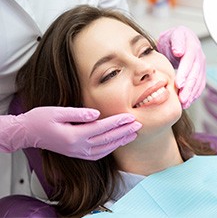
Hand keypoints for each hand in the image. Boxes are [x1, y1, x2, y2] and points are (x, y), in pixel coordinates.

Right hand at [15, 107, 141, 159]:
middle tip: (138, 125)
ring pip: (105, 148)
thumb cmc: (41, 119)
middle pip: (107, 139)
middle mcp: (78, 147)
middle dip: (124, 131)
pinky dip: (110, 149)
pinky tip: (118, 143)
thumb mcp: (57, 112)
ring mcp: (78, 152)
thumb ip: (78, 113)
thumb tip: (97, 113)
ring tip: (133, 133)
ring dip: (120, 141)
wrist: (28, 133)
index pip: (102, 128)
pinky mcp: (77, 154)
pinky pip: (98, 154)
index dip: (118, 122)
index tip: (130, 116)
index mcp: (74, 136)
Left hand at [157, 26, 205, 108]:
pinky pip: (200, 85)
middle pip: (195, 74)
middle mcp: (199, 57)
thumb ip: (177, 42)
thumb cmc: (173, 39)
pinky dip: (195, 94)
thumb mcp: (173, 35)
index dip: (184, 73)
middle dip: (189, 88)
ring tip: (184, 103)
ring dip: (192, 94)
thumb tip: (179, 52)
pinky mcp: (200, 73)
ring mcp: (201, 66)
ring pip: (198, 82)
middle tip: (182, 99)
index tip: (179, 84)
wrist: (179, 40)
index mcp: (192, 46)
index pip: (189, 61)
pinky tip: (188, 102)